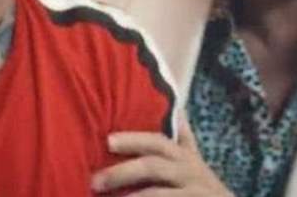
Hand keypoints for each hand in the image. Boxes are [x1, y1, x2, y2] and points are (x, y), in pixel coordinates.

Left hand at [91, 117, 231, 195]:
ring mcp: (194, 191)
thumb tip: (176, 108)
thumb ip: (184, 136)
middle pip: (153, 166)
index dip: (133, 140)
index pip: (157, 142)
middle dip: (123, 172)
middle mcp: (188, 170)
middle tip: (94, 181)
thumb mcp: (195, 159)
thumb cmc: (202, 184)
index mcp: (183, 156)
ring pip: (158, 194)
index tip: (107, 140)